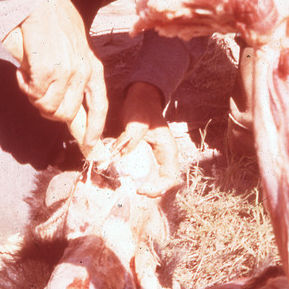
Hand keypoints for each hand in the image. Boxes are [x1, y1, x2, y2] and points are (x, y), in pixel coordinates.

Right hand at [10, 0, 107, 151]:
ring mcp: (67, 72)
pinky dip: (24, 86)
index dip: (94, 130)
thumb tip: (68, 111)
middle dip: (49, 112)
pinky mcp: (47, 70)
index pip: (99, 106)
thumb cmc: (52, 22)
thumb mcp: (73, 49)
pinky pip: (34, 94)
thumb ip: (73, 77)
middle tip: (36, 94)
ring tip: (29, 77)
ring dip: (34, 98)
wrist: (36, 0)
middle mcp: (84, 71)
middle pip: (67, 115)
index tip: (91, 146)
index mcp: (94, 67)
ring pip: (49, 108)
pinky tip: (22, 71)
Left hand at [114, 82, 180, 196]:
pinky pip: (144, 174)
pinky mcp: (146, 157)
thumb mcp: (137, 121)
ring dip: (143, 187)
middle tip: (133, 191)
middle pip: (163, 183)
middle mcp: (164, 157)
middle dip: (150, 191)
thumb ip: (130, 138)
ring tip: (127, 188)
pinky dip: (135, 179)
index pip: (170, 178)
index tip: (140, 189)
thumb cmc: (143, 107)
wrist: (141, 97)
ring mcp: (156, 158)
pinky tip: (122, 179)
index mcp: (168, 151)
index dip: (157, 188)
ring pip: (154, 180)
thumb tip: (119, 154)